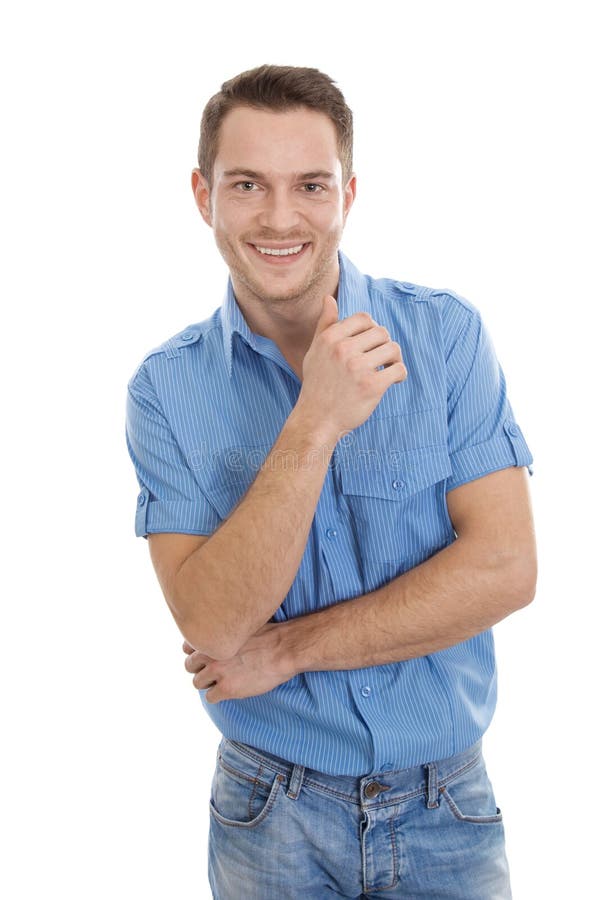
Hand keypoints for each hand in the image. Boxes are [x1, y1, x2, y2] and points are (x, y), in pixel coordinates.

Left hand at [182, 621, 296, 703]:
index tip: (207, 656)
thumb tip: (219, 634)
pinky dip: (218, 695)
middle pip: (189, 666)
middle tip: (214, 670)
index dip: (197, 652)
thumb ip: (224, 631)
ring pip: (197, 683)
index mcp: (212, 636)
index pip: (187, 647)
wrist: (284, 649)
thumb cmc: (268, 635)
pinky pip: (210, 697)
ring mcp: (217, 672)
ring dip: (208, 683)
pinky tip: (230, 690)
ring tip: (223, 681)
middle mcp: (209, 653)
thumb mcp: (240, 625)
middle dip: (200, 669)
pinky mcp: (227, 688)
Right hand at [296, 295, 407, 435]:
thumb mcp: (315, 351)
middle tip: (382, 359)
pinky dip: (399, 375)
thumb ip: (324, 325)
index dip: (372, 329)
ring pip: (392, 349)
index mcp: (330, 338)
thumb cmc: (317, 384)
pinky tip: (392, 381)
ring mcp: (357, 367)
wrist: (317, 419)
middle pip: (381, 332)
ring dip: (394, 359)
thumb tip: (329, 298)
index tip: (370, 344)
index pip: (364, 318)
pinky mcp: (371, 386)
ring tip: (387, 369)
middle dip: (384, 344)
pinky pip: (398, 369)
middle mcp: (342, 349)